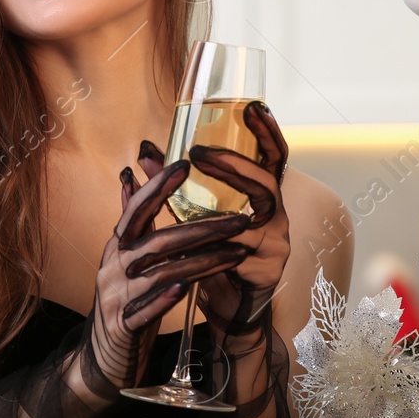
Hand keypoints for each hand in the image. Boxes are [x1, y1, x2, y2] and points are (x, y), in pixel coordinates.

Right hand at [78, 159, 252, 394]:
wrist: (101, 359)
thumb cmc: (124, 302)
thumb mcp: (124, 259)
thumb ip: (132, 222)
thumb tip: (130, 177)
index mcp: (117, 248)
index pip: (136, 211)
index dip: (158, 187)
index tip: (184, 164)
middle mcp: (113, 268)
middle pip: (157, 241)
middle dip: (200, 228)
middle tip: (238, 221)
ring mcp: (115, 297)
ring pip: (160, 274)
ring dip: (200, 262)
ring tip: (237, 254)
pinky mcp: (122, 327)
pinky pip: (144, 310)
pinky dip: (164, 298)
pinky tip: (187, 289)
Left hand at [132, 100, 289, 340]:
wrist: (227, 310)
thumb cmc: (213, 257)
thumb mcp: (191, 216)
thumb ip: (171, 185)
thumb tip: (143, 150)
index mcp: (263, 198)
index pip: (273, 158)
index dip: (267, 132)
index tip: (251, 107)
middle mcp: (275, 217)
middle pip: (266, 183)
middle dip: (234, 165)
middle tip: (199, 153)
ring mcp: (274, 245)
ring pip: (250, 218)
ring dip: (218, 203)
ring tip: (190, 194)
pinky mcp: (264, 272)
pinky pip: (238, 254)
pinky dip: (211, 246)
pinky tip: (189, 240)